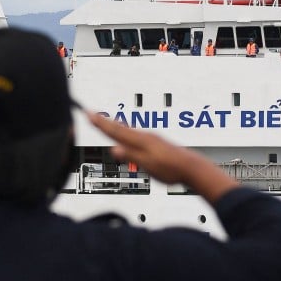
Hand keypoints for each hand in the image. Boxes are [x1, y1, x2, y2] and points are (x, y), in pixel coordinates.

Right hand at [87, 112, 239, 202]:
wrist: (191, 167)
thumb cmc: (171, 168)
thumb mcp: (148, 165)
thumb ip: (131, 156)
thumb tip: (114, 149)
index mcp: (141, 141)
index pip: (115, 131)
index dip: (101, 124)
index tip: (88, 114)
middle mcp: (145, 136)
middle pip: (119, 127)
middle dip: (104, 121)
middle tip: (91, 113)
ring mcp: (151, 139)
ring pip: (127, 130)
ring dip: (114, 125)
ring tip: (105, 120)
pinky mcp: (155, 143)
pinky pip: (135, 134)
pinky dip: (125, 131)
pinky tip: (128, 133)